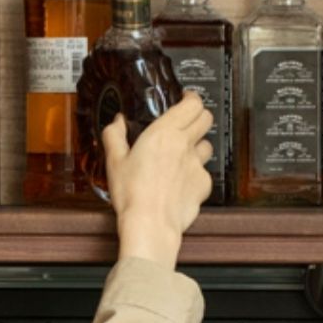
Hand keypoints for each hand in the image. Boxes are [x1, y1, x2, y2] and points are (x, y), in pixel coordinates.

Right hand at [103, 92, 214, 270]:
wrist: (150, 224)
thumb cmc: (132, 194)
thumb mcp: (114, 161)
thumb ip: (114, 135)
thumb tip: (116, 122)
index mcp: (164, 133)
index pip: (192, 104)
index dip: (192, 98)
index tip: (186, 98)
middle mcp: (185, 145)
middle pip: (206, 119)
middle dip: (199, 116)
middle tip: (187, 122)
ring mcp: (197, 165)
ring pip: (207, 145)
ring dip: (198, 146)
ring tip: (182, 155)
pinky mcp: (204, 185)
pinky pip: (204, 172)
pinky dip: (195, 174)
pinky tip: (181, 182)